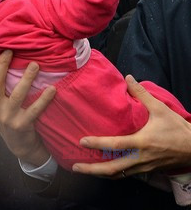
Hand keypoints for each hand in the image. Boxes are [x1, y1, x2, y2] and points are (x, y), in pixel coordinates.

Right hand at [0, 49, 55, 165]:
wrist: (19, 146)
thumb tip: (0, 60)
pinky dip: (44, 99)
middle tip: (10, 50)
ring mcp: (8, 116)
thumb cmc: (10, 118)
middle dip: (2, 65)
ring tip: (35, 65)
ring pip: (17, 94)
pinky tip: (51, 89)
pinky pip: (35, 110)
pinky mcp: (22, 125)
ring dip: (27, 78)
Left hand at [73, 75, 190, 177]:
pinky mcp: (146, 171)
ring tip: (84, 170)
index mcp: (142, 142)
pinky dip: (112, 174)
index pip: (115, 145)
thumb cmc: (177, 128)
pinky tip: (102, 171)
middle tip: (75, 167)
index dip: (97, 144)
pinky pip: (126, 175)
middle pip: (112, 169)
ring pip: (118, 175)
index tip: (82, 142)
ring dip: (100, 174)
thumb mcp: (160, 109)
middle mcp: (140, 158)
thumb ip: (142, 94)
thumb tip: (128, 78)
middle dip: (92, 170)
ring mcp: (143, 167)